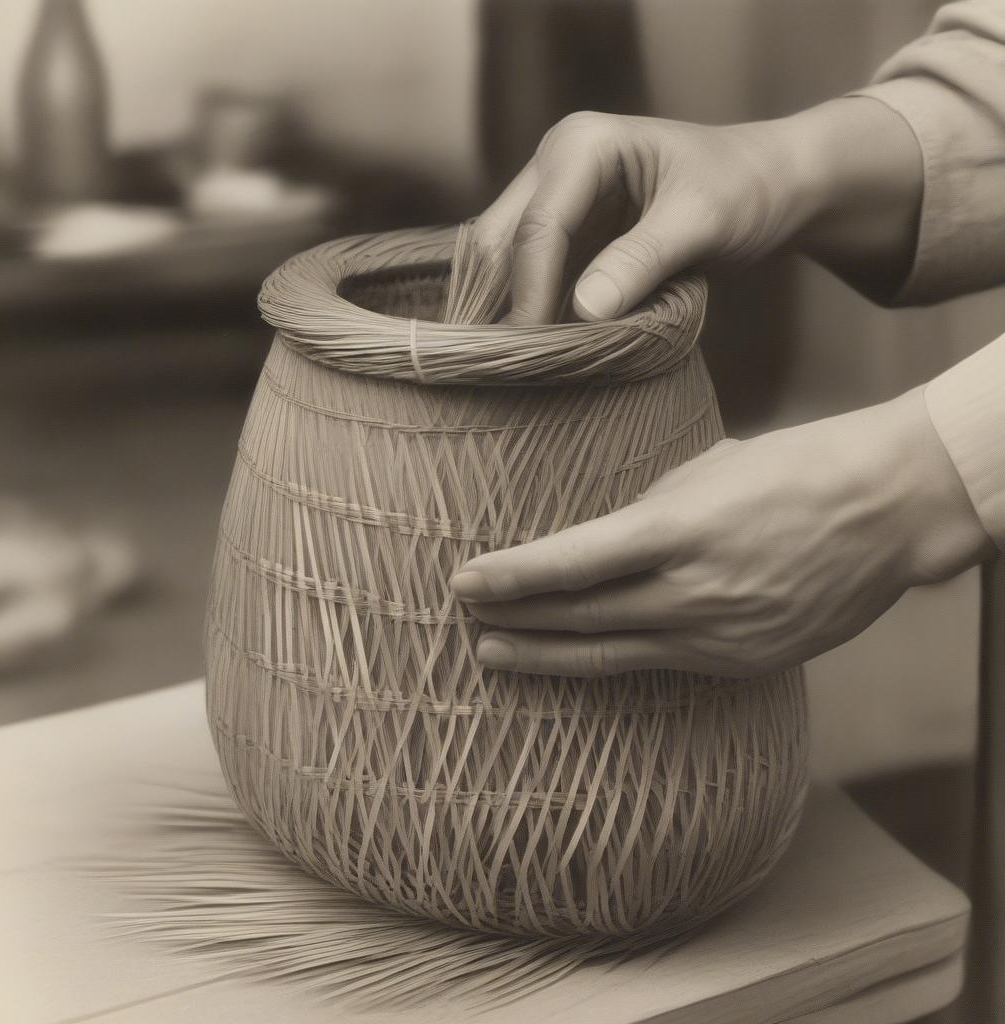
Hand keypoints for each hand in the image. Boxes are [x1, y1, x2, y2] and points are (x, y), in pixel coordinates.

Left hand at [451, 389, 992, 677]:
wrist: (886, 511)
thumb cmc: (794, 469)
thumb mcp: (705, 470)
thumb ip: (647, 515)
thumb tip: (598, 542)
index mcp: (678, 529)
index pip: (570, 563)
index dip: (511, 577)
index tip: (465, 581)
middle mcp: (692, 591)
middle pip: (579, 616)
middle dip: (514, 618)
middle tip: (465, 616)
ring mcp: (718, 635)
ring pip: (610, 654)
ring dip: (546, 654)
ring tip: (494, 654)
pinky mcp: (741, 661)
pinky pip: (657, 664)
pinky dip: (607, 660)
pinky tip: (575, 658)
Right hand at [474, 99, 921, 323]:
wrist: (775, 186)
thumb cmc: (747, 188)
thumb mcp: (701, 221)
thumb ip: (642, 261)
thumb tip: (583, 310)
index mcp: (581, 146)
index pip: (539, 226)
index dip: (531, 290)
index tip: (536, 349)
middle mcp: (555, 168)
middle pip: (501, 242)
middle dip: (503, 300)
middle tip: (511, 364)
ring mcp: (558, 203)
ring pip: (508, 264)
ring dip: (515, 309)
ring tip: (522, 365)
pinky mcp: (570, 238)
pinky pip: (535, 279)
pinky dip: (536, 312)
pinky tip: (541, 349)